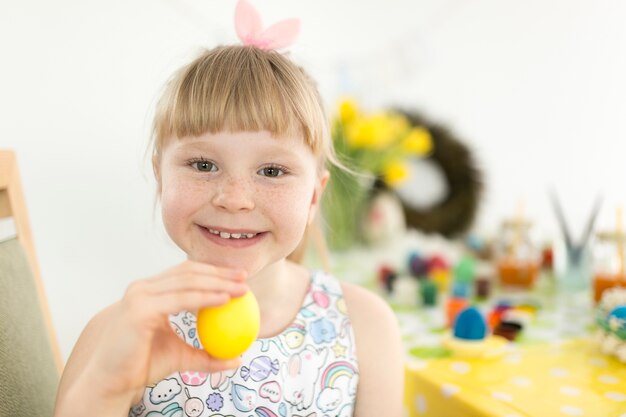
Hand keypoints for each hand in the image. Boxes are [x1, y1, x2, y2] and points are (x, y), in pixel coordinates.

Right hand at [80, 261, 247, 405]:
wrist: (111, 381)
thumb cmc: (141, 366)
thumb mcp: (180, 356)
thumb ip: (206, 354)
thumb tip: (237, 358)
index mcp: (150, 292)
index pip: (186, 273)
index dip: (213, 271)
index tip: (239, 277)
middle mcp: (143, 288)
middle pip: (189, 272)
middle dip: (220, 273)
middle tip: (245, 278)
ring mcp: (140, 296)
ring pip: (187, 282)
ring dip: (218, 284)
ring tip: (241, 290)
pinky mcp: (140, 309)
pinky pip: (180, 300)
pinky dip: (205, 298)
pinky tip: (224, 300)